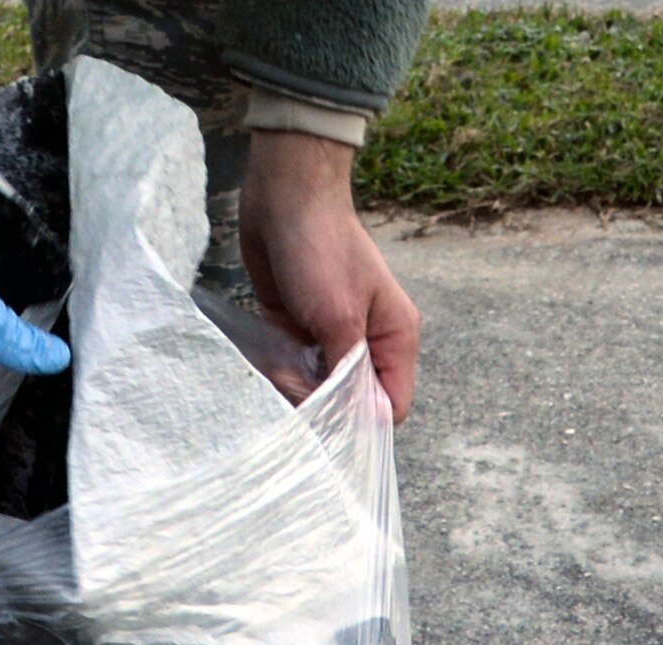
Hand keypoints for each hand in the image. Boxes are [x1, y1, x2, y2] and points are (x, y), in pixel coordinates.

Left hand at [238, 129, 420, 418]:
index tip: (332, 426)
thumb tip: (366, 423)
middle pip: (351, 401)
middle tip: (294, 382)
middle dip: (321, 402)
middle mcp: (368, 341)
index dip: (364, 423)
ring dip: (293, 383)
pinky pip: (291, 367)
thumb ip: (350, 374)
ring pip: (317, 387)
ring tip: (278, 359)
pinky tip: (268, 351)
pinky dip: (277, 367)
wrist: (284, 199)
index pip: (391, 404)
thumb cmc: (320, 250)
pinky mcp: (299, 329)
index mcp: (394, 337)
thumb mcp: (339, 317)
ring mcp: (332, 335)